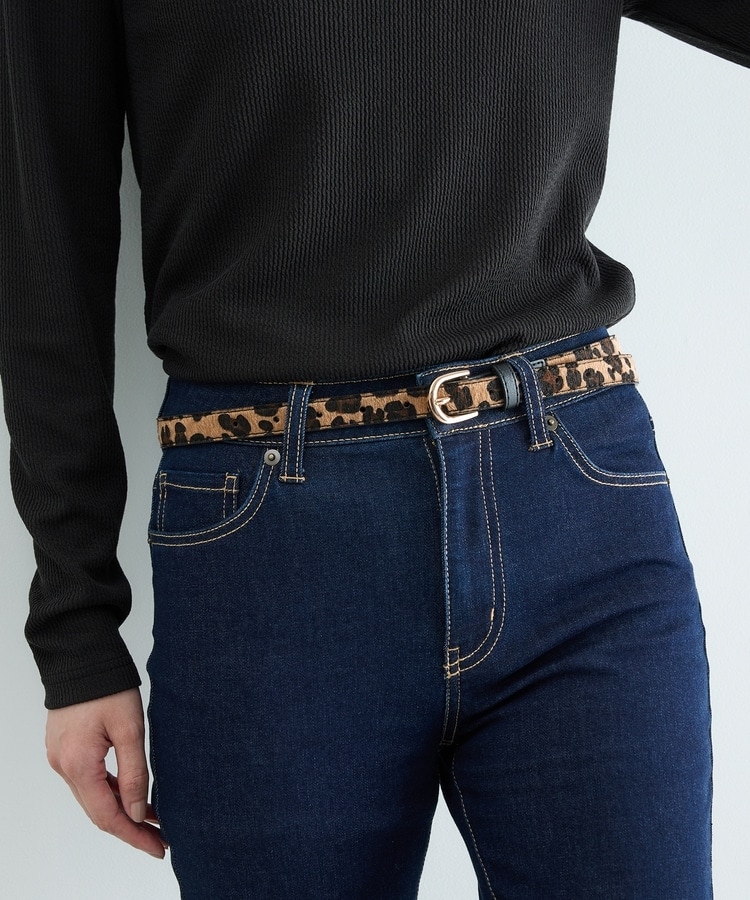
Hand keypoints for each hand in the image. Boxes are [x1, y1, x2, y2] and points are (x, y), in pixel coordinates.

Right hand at [45, 687, 166, 858]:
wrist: (82, 655)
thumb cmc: (107, 686)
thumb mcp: (129, 728)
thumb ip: (135, 773)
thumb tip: (139, 812)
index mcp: (79, 765)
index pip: (108, 816)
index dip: (135, 836)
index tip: (159, 847)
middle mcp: (64, 767)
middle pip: (99, 812)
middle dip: (131, 828)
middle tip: (161, 839)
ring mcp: (61, 758)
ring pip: (93, 797)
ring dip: (122, 810)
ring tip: (154, 818)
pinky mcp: (65, 748)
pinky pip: (88, 780)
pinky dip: (110, 791)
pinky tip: (132, 794)